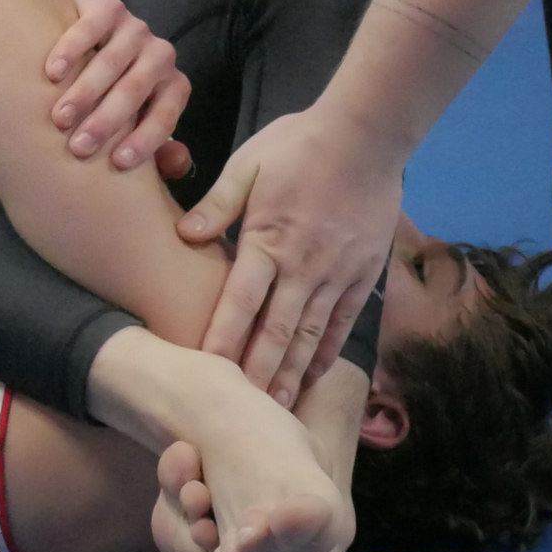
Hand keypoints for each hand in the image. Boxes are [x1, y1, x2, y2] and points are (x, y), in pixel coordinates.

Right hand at [42, 0, 192, 177]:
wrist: (89, 48)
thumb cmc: (113, 102)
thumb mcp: (136, 127)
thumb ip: (159, 152)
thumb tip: (176, 160)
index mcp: (173, 86)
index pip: (165, 114)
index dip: (145, 140)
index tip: (117, 163)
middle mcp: (159, 54)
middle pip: (135, 89)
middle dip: (106, 121)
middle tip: (78, 148)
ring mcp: (134, 29)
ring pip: (111, 61)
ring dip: (84, 92)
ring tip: (60, 118)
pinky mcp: (107, 8)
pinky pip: (90, 27)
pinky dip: (70, 50)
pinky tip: (52, 74)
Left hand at [179, 106, 402, 405]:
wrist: (366, 135)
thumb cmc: (299, 145)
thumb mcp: (247, 164)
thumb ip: (216, 204)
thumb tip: (185, 235)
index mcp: (268, 241)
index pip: (240, 303)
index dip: (222, 342)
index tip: (205, 374)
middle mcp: (304, 267)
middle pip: (276, 334)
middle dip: (257, 377)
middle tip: (240, 416)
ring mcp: (337, 275)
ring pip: (310, 338)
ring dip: (290, 377)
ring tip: (274, 413)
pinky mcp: (362, 276)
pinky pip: (341, 325)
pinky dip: (326, 355)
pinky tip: (311, 378)